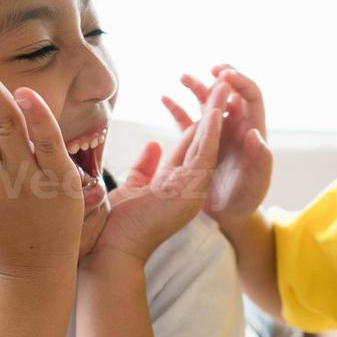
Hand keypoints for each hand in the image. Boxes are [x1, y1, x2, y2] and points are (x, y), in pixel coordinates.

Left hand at [87, 81, 229, 266]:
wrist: (111, 251)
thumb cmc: (113, 227)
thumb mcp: (131, 188)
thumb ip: (144, 168)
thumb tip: (153, 145)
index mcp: (175, 187)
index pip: (190, 148)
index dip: (199, 123)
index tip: (206, 100)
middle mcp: (189, 188)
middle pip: (205, 142)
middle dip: (214, 111)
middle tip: (222, 84)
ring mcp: (193, 189)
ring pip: (209, 143)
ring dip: (217, 113)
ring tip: (225, 86)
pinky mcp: (192, 189)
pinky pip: (205, 153)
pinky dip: (211, 130)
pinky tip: (215, 109)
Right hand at [162, 65, 271, 221]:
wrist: (228, 217)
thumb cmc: (247, 200)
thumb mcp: (257, 184)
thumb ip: (260, 160)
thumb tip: (254, 134)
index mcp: (251, 130)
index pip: (251, 96)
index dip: (240, 82)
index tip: (223, 76)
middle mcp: (235, 127)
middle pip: (229, 93)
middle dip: (220, 77)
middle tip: (211, 69)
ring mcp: (216, 133)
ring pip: (207, 103)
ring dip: (196, 87)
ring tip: (182, 77)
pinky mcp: (199, 143)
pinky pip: (187, 120)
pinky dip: (176, 108)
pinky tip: (164, 98)